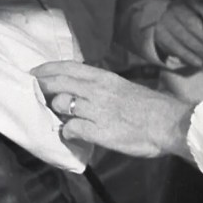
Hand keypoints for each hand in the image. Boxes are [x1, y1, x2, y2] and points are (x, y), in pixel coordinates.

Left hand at [32, 61, 193, 158]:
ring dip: (57, 111)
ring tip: (61, 116)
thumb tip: (80, 88)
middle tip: (34, 92)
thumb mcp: (122, 87)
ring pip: (61, 104)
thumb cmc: (149, 107)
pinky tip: (73, 135)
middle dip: (42, 87)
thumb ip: (100, 87)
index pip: (68, 67)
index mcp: (104, 77)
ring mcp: (97, 110)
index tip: (34, 72)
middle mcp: (97, 90)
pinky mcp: (100, 131)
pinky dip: (68, 132)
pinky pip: (72, 129)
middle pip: (58, 83)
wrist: (169, 123)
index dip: (47, 69)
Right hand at [153, 0, 202, 69]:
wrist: (174, 27)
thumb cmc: (197, 19)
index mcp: (190, 0)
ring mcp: (166, 20)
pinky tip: (199, 62)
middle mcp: (175, 7)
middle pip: (189, 22)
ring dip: (200, 49)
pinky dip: (188, 56)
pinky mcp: (161, 34)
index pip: (200, 6)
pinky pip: (174, 46)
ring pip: (183, 36)